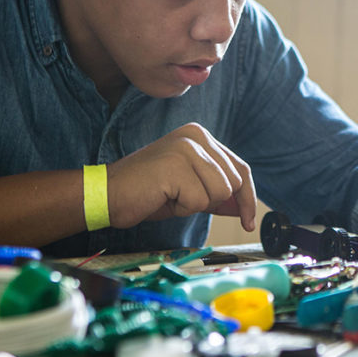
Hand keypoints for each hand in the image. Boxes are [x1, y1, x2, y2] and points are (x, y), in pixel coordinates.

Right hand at [105, 123, 256, 231]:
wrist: (107, 194)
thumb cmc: (147, 192)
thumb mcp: (190, 190)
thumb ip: (219, 194)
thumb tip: (246, 208)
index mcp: (201, 136)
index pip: (241, 168)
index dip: (248, 198)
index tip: (249, 221)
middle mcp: (196, 136)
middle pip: (234, 182)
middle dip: (211, 202)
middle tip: (180, 197)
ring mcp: (186, 148)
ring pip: (220, 192)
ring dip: (196, 204)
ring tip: (171, 194)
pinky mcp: (176, 165)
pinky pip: (199, 201)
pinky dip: (183, 208)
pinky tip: (163, 196)